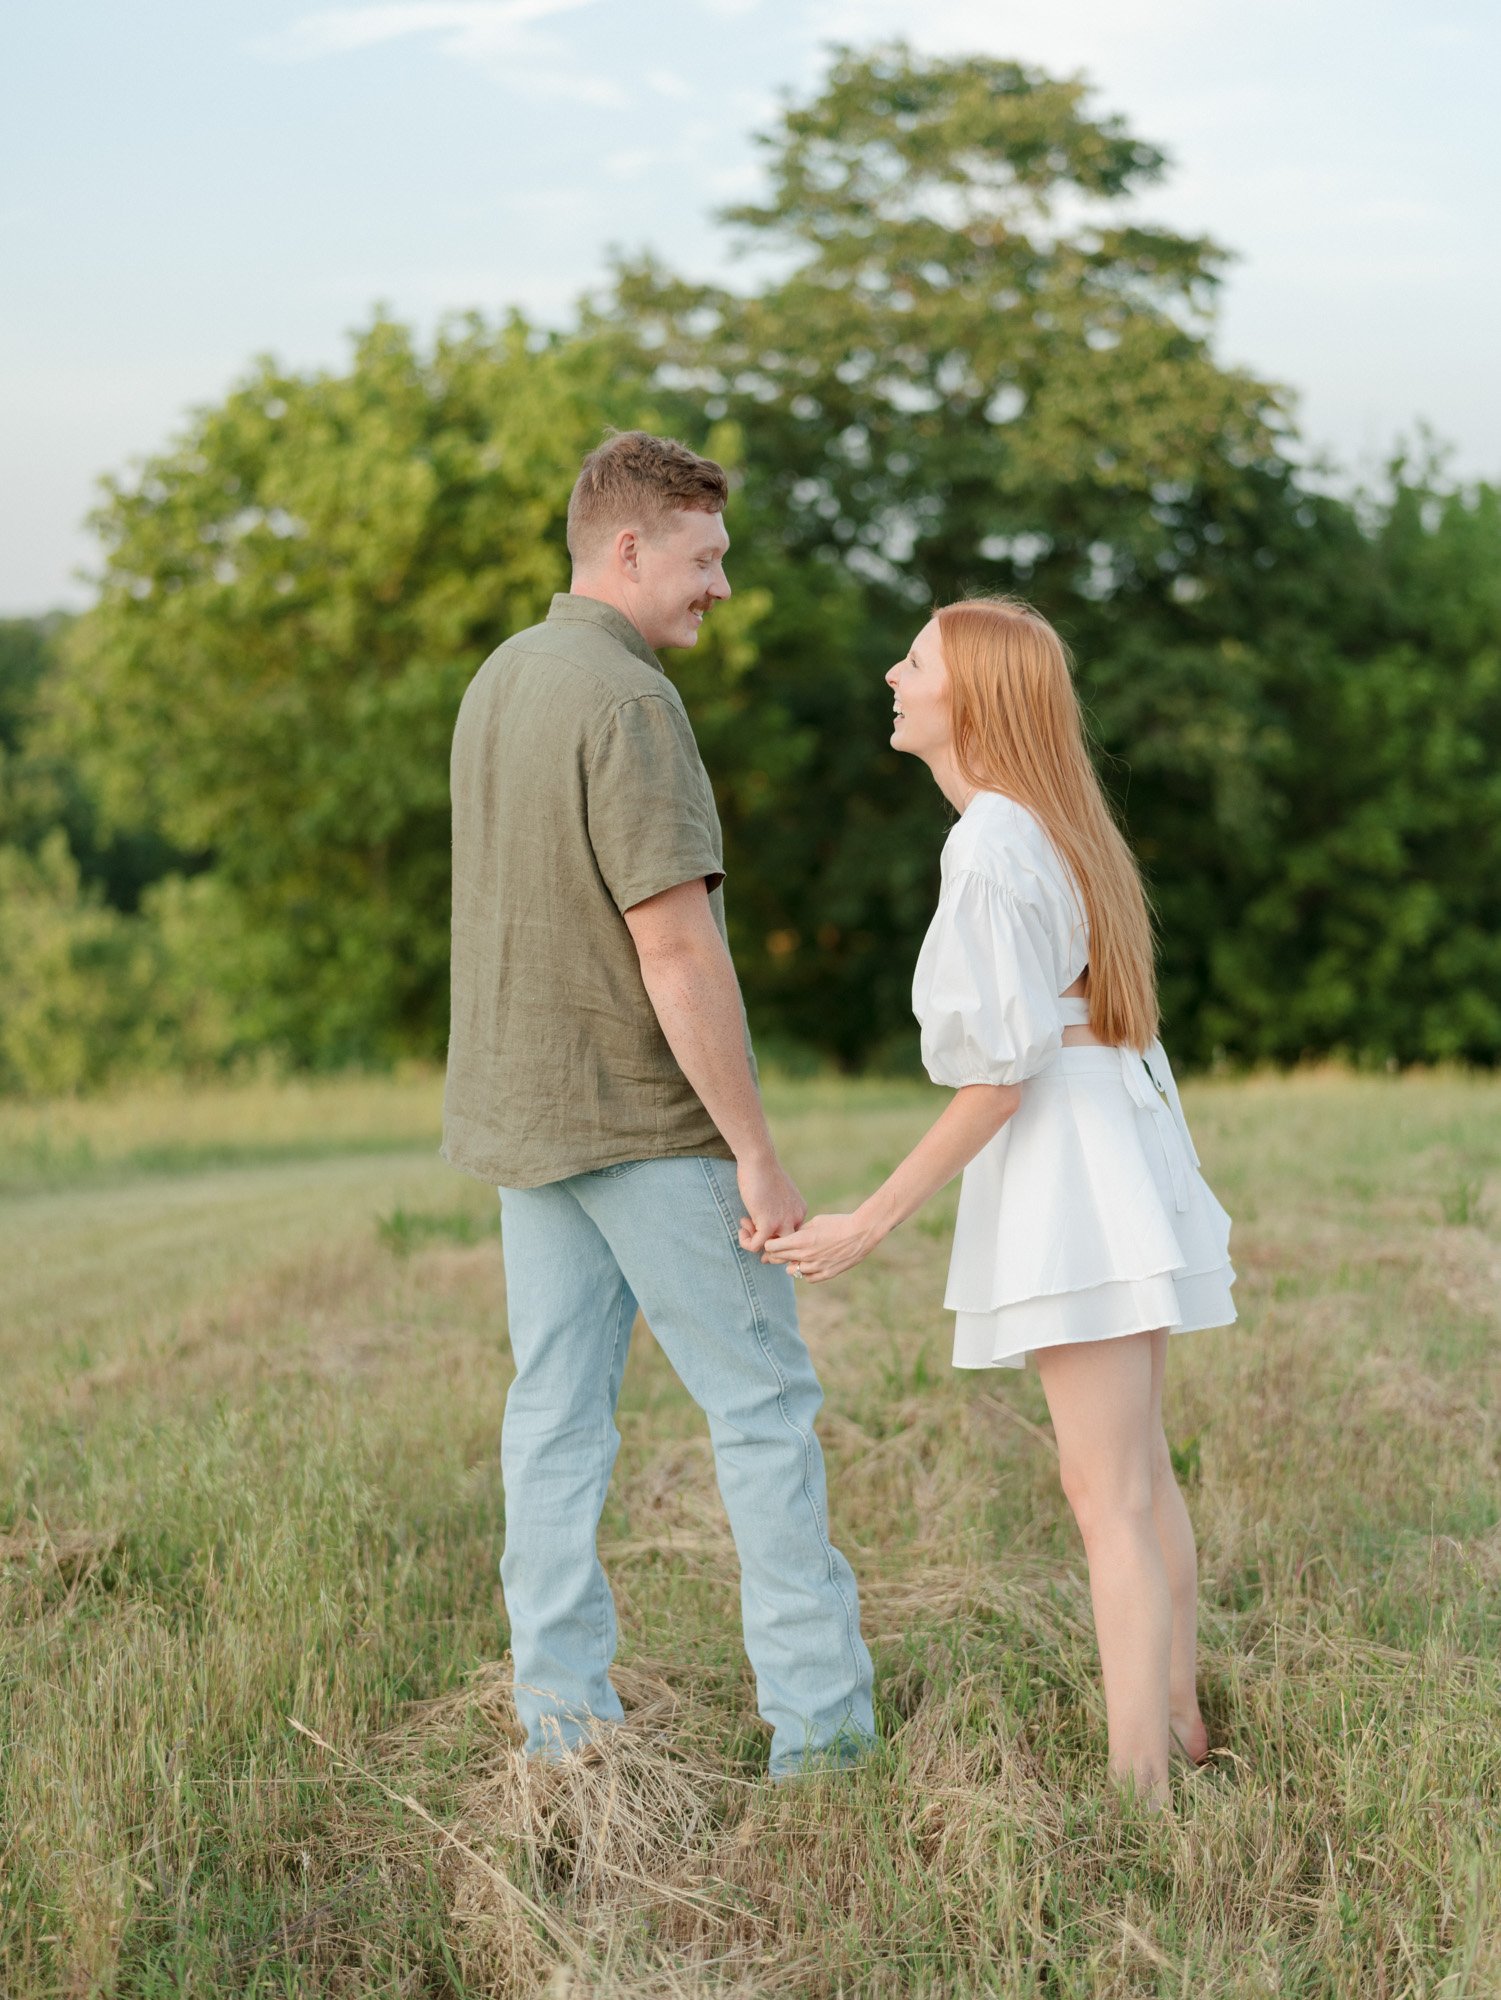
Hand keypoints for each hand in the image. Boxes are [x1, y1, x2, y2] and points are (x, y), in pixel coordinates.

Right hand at [736, 1153, 805, 1253]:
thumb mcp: (777, 1194)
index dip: (774, 1235)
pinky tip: (742, 1228)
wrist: (759, 1160)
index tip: (759, 1224)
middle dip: (768, 1245)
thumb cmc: (764, 1173)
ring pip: (774, 1250)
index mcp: (800, 1211)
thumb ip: (777, 1209)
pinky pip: (756, 1246)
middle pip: (787, 1247)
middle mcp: (796, 1219)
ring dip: (757, 1242)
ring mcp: (783, 1222)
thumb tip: (765, 1224)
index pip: (793, 1237)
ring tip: (746, 1226)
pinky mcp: (768, 1224)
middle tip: (752, 1235)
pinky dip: (746, 1242)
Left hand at [761, 1210, 882, 1282]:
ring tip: (797, 1257)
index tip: (771, 1241)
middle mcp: (805, 1255)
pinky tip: (810, 1264)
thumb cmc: (838, 1223)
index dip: (769, 1244)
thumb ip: (800, 1232)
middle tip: (776, 1251)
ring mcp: (816, 1266)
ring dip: (791, 1264)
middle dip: (774, 1255)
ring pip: (792, 1271)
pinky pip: (808, 1278)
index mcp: (801, 1240)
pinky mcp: (827, 1274)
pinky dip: (806, 1273)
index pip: (772, 1247)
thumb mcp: (815, 1222)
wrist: (861, 1232)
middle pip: (779, 1259)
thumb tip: (788, 1238)